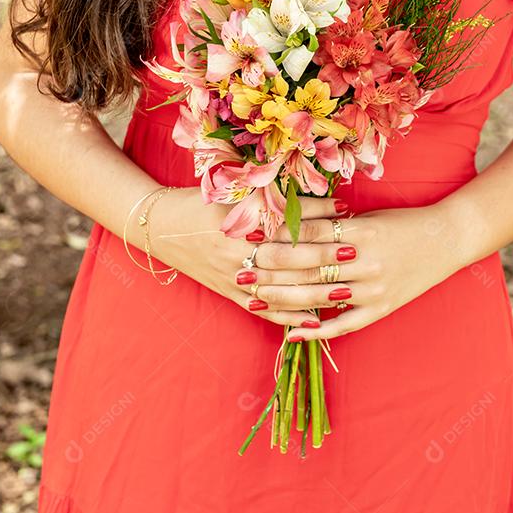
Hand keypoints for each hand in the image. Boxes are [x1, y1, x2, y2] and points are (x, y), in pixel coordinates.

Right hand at [147, 189, 352, 327]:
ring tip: (345, 290)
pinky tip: (314, 320)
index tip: (346, 217)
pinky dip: (288, 316)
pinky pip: (262, 310)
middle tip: (354, 253)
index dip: (318, 221)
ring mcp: (232, 277)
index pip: (285, 224)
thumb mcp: (233, 193)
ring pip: (279, 289)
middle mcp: (236, 253)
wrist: (157, 226)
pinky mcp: (228, 294)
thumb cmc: (199, 202)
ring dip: (314, 291)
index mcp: (238, 224)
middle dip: (323, 257)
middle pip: (288, 259)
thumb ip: (274, 197)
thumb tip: (322, 200)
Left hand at [252, 203, 464, 339]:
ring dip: (283, 299)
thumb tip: (288, 222)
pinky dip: (317, 330)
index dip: (276, 238)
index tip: (249, 240)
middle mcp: (365, 261)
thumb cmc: (402, 223)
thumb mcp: (367, 216)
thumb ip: (332, 221)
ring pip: (319, 297)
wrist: (447, 239)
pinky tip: (292, 333)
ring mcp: (374, 288)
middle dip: (270, 270)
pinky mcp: (381, 308)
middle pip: (307, 266)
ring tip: (255, 299)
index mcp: (360, 231)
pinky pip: (343, 324)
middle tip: (241, 271)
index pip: (308, 235)